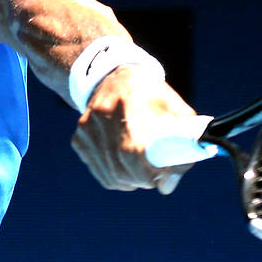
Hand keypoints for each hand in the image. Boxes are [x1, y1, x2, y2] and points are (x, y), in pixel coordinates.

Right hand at [70, 65, 197, 194]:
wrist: (112, 76)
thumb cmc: (151, 93)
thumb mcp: (174, 109)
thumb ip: (183, 143)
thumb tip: (168, 185)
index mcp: (128, 105)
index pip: (133, 152)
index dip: (150, 173)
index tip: (165, 179)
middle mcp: (102, 117)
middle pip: (122, 169)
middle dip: (145, 179)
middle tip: (159, 175)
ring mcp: (87, 130)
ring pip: (112, 175)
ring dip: (132, 180)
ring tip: (144, 169)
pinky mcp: (79, 140)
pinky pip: (101, 172)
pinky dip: (117, 176)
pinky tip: (127, 165)